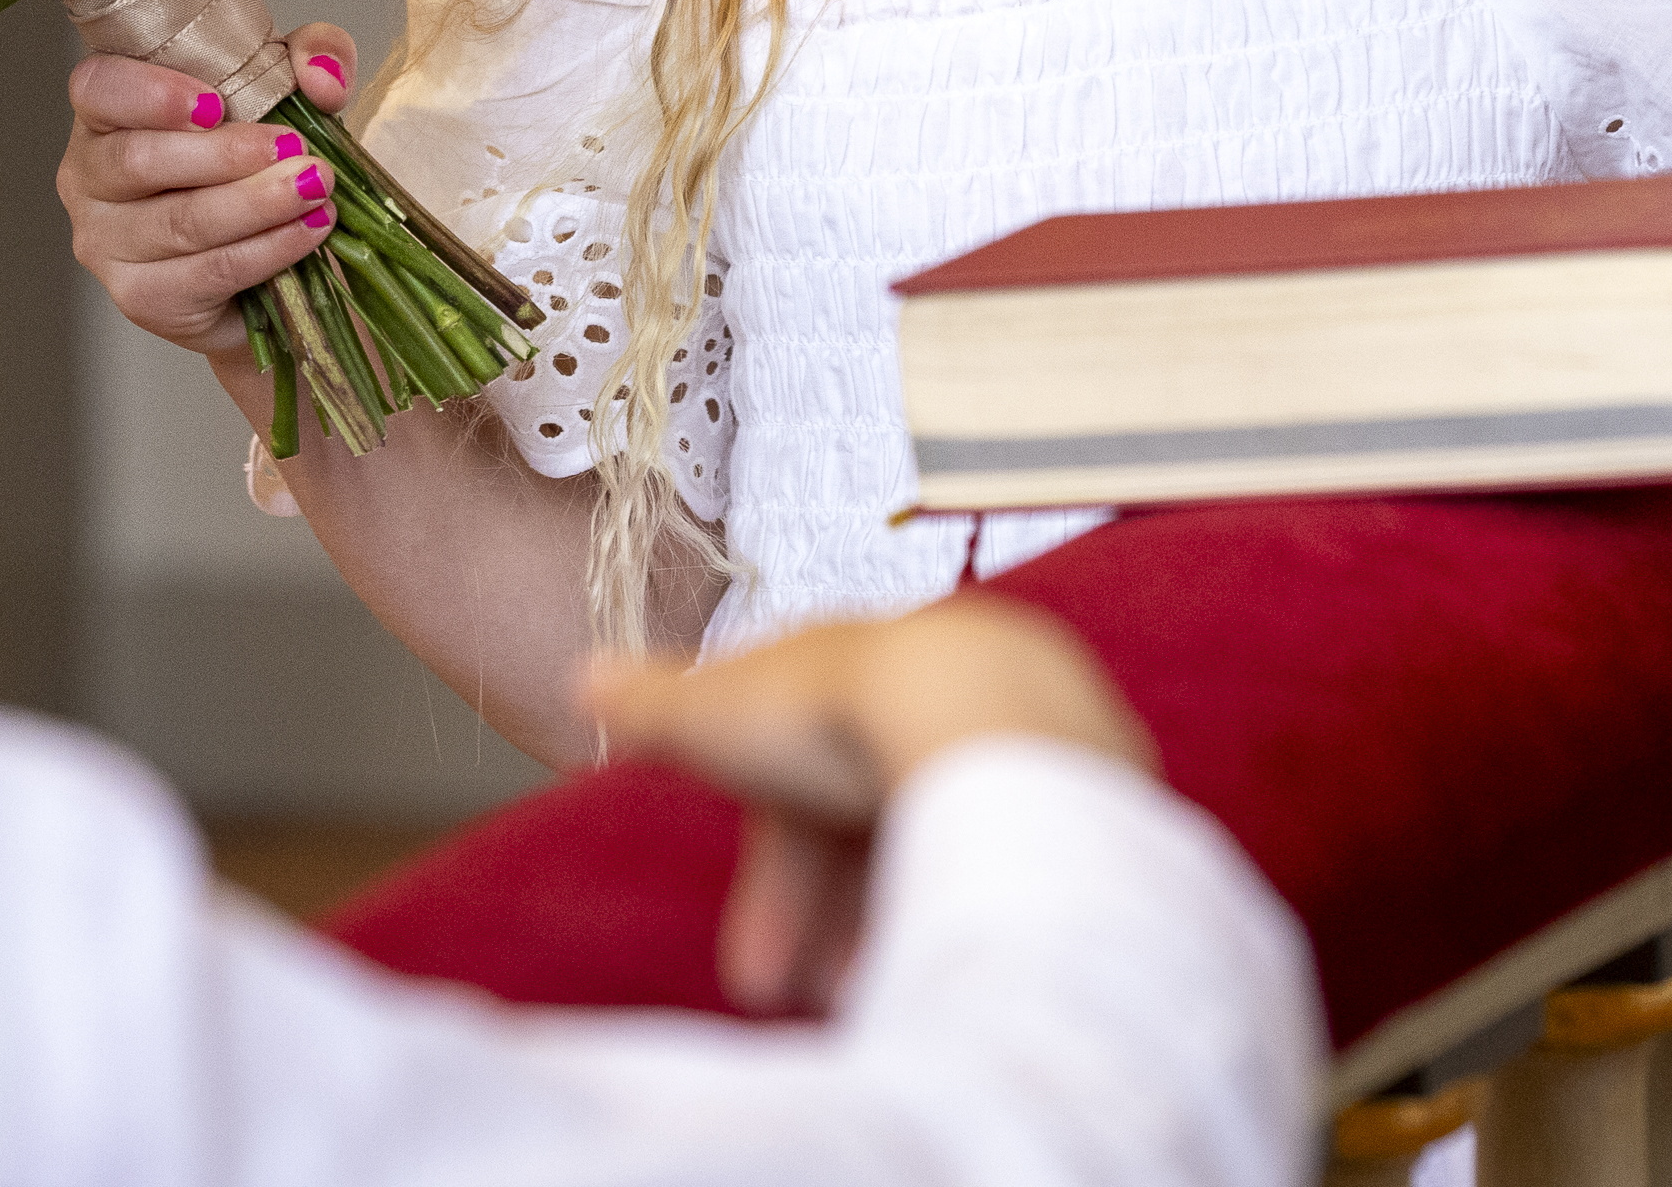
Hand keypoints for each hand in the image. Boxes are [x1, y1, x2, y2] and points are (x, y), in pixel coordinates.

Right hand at [58, 22, 358, 356]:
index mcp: (106, 110)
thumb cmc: (256, 156)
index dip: (148, 94)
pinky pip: (207, 273)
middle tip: (294, 146)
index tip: (213, 103)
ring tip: (315, 187)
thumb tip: (322, 78)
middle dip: (225, 154)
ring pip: (179, 222)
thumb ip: (313, 55)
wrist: (269, 259)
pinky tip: (307, 231)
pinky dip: (266, 250)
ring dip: (257, 204)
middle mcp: (88, 176)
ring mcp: (106, 244)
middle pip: (138, 161)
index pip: (97, 88)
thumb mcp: (289, 86)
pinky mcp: (142, 298)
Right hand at [581, 600, 1154, 1014]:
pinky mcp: (1084, 787)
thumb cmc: (838, 709)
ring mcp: (1018, 736)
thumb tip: (588, 675)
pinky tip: (943, 970)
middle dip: (829, 923)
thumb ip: (651, 702)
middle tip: (807, 1001)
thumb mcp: (714, 711)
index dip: (772, 877)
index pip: (802, 782)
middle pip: (874, 828)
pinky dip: (963, 914)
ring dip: (892, 932)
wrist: (970, 713)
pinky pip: (1006, 862)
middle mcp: (940, 693)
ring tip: (870, 1002)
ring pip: (942, 849)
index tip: (755, 967)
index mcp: (856, 668)